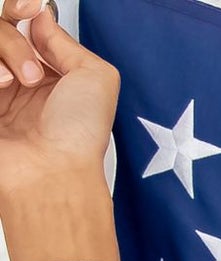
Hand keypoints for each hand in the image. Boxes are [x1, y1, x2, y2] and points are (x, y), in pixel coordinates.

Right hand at [0, 0, 118, 221]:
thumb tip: (40, 18)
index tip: (28, 8)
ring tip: (14, 83)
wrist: (53, 172)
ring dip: (4, 51)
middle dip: (13, 40)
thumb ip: (67, 41)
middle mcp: (19, 77)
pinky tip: (1, 87)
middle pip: (0, 28)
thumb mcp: (97, 78)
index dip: (20, 8)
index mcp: (48, 71)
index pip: (21, 22)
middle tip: (32, 73)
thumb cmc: (78, 136)